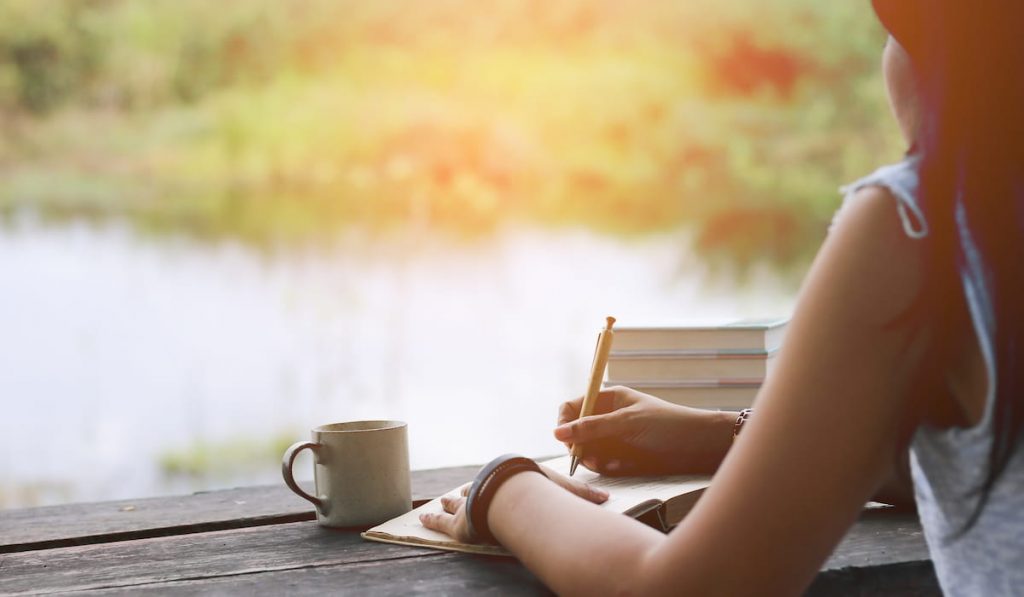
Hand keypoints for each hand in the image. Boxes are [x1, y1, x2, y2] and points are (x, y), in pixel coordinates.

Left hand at [419, 465, 608, 542]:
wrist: (511, 498)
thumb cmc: (538, 491)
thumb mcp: (564, 492)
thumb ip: (582, 496)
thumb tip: (606, 500)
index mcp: (509, 479)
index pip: (504, 481)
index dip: (499, 483)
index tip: (498, 482)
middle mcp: (487, 488)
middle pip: (477, 489)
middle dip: (471, 491)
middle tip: (462, 491)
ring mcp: (471, 506)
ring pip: (458, 503)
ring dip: (452, 503)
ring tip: (446, 501)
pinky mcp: (458, 524)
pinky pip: (442, 523)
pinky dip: (433, 521)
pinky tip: (424, 520)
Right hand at [554, 385, 735, 475]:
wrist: (699, 447)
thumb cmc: (668, 426)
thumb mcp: (627, 422)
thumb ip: (592, 427)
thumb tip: (557, 433)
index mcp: (609, 399)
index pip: (573, 407)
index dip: (564, 422)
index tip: (564, 439)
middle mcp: (608, 418)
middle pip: (576, 431)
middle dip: (578, 445)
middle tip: (587, 457)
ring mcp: (614, 439)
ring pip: (587, 450)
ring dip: (592, 458)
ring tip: (608, 463)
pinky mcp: (621, 458)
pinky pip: (601, 464)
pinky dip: (605, 467)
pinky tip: (620, 467)